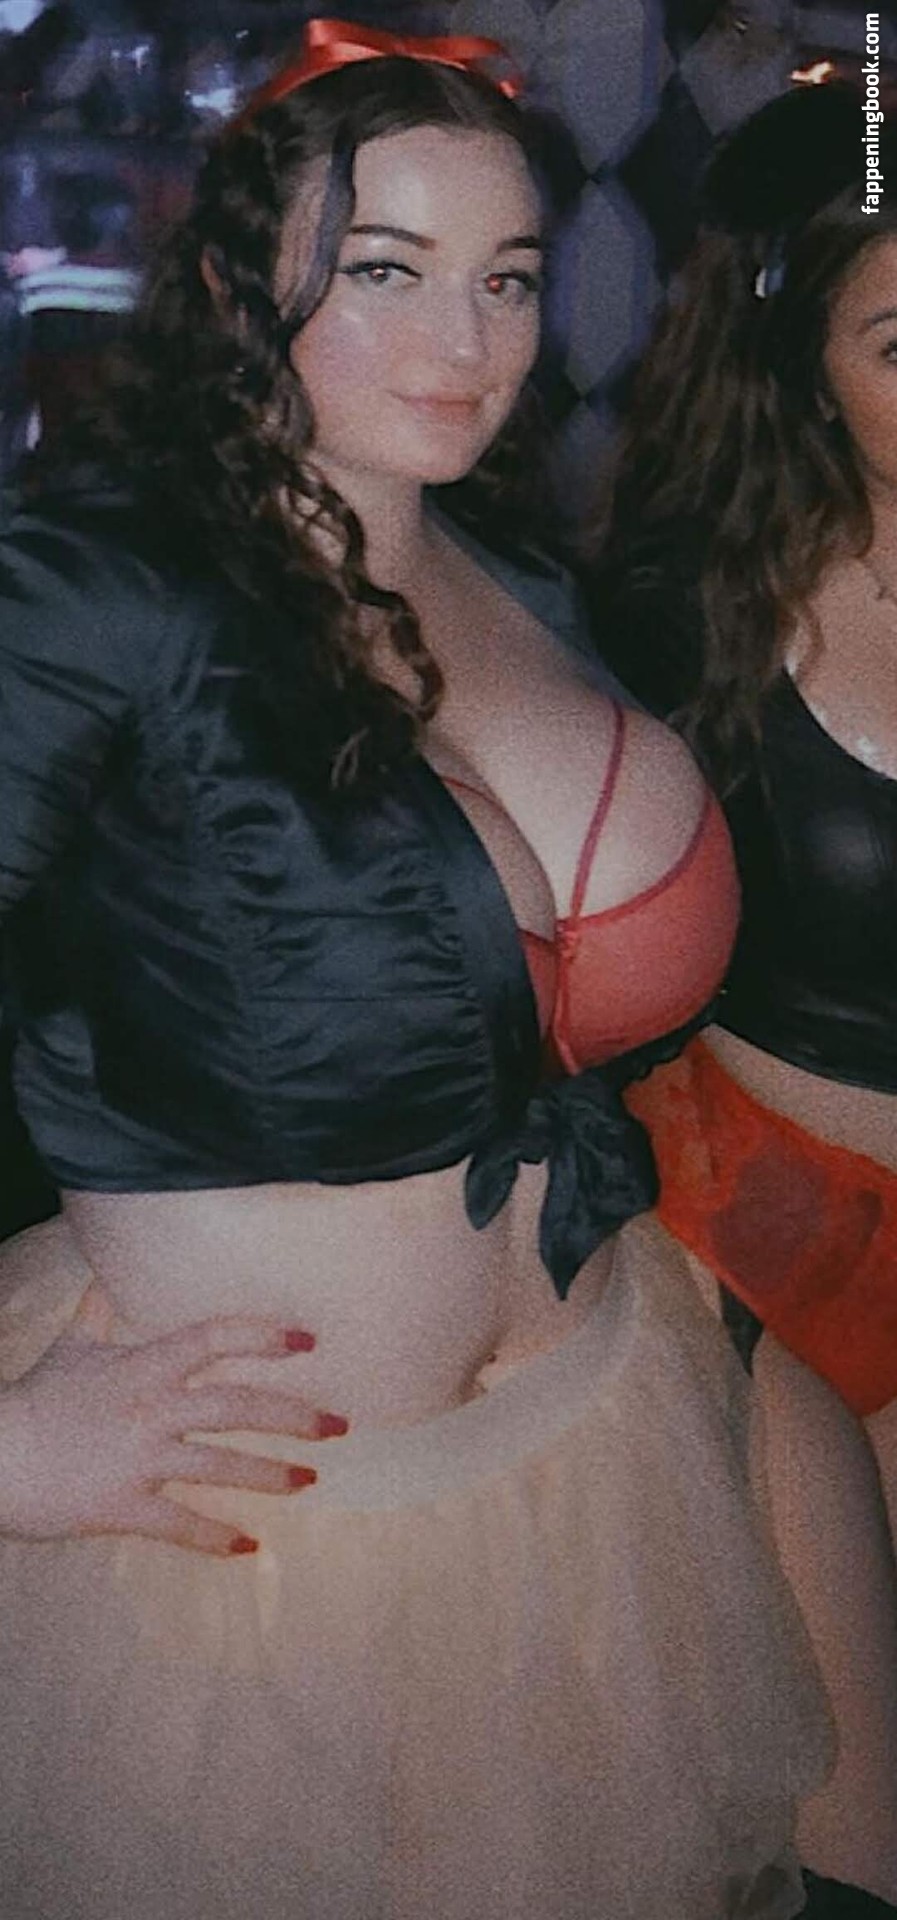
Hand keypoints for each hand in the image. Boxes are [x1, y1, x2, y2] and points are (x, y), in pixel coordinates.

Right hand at [0, 1314, 344, 1556]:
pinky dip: (217, 1538)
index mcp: (142, 1366)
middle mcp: (150, 1408)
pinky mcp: (122, 1507)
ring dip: (271, 1475)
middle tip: (339, 1425)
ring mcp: (138, 1459)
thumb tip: (100, 1272)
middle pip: (236, 1405)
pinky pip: (180, 1524)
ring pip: (220, 1465)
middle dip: (294, 1414)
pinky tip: (250, 1549)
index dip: (262, 1334)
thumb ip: (95, 1312)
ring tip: (311, 1481)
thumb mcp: (69, 1348)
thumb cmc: (32, 1400)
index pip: (213, 1337)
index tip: (307, 1338)